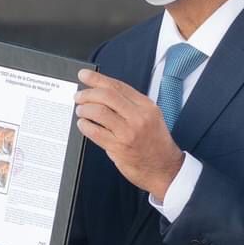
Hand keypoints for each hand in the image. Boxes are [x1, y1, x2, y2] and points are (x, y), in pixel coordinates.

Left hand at [75, 69, 183, 200]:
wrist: (165, 169)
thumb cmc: (155, 144)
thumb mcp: (150, 117)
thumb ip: (129, 105)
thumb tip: (102, 93)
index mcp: (146, 106)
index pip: (117, 86)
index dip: (97, 79)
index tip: (84, 75)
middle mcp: (139, 117)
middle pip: (107, 96)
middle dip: (87, 93)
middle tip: (78, 96)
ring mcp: (129, 132)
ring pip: (99, 112)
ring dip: (84, 109)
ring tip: (81, 111)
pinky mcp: (120, 147)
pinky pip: (96, 132)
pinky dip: (85, 126)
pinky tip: (83, 124)